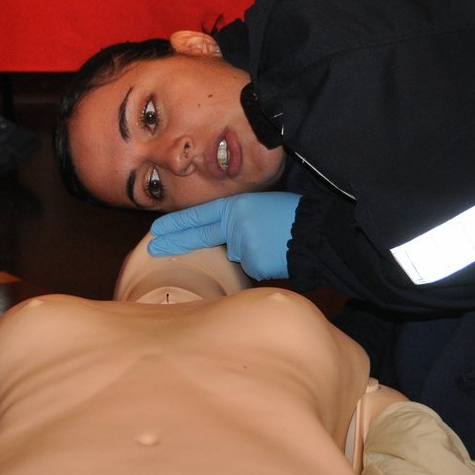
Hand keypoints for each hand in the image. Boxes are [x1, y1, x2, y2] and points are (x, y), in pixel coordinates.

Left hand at [148, 192, 300, 279]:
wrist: (321, 231)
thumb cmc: (296, 216)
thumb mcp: (263, 207)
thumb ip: (240, 221)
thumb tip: (229, 243)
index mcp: (238, 205)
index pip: (200, 216)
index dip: (177, 223)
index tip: (156, 230)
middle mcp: (235, 225)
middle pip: (205, 237)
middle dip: (177, 242)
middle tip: (154, 247)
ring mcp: (243, 247)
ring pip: (239, 256)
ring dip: (253, 254)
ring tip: (277, 242)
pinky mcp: (254, 265)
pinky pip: (253, 269)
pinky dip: (264, 265)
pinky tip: (279, 255)